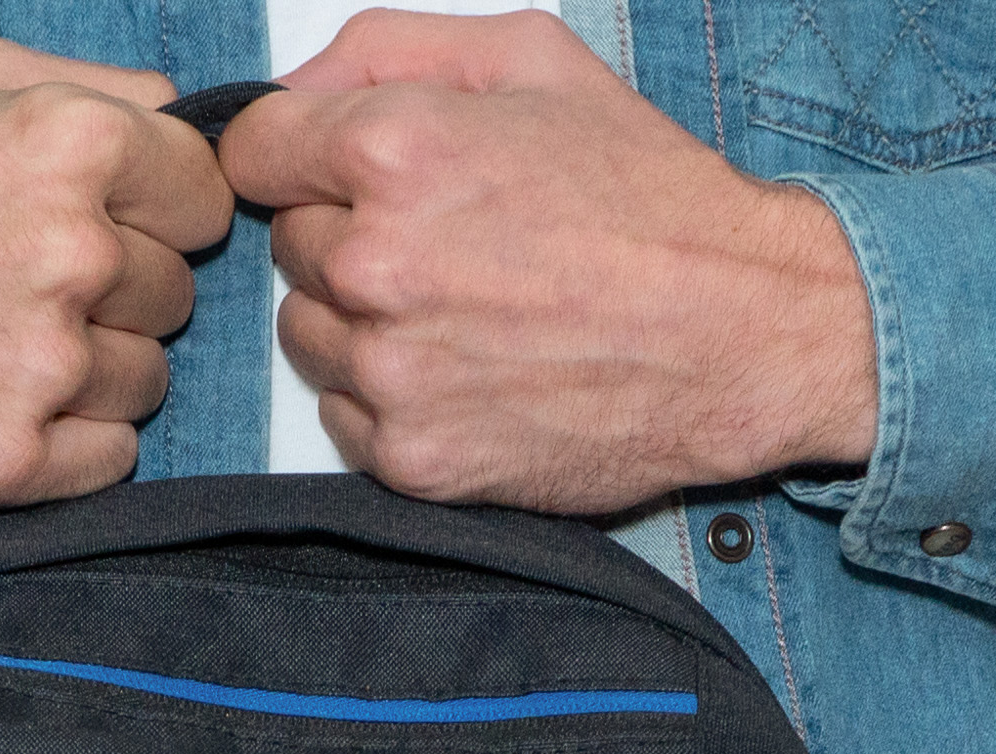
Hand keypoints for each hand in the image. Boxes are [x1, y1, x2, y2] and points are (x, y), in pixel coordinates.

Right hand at [0, 40, 233, 508]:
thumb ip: (86, 89)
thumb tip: (181, 119)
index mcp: (68, 145)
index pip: (204, 197)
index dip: (157, 215)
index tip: (98, 229)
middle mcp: (69, 251)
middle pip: (173, 295)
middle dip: (112, 296)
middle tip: (11, 291)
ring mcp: (42, 363)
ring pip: (146, 380)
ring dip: (88, 373)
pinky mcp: (12, 460)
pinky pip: (111, 458)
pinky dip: (67, 443)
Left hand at [221, 10, 876, 513]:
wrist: (739, 334)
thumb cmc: (648, 197)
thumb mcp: (534, 61)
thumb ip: (388, 51)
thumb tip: (294, 93)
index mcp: (395, 152)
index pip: (256, 152)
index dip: (301, 158)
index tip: (344, 176)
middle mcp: (376, 265)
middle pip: (291, 248)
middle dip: (350, 239)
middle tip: (452, 246)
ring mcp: (392, 373)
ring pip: (311, 338)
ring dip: (363, 326)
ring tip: (465, 312)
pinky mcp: (414, 460)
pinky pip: (347, 421)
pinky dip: (392, 401)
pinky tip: (471, 374)